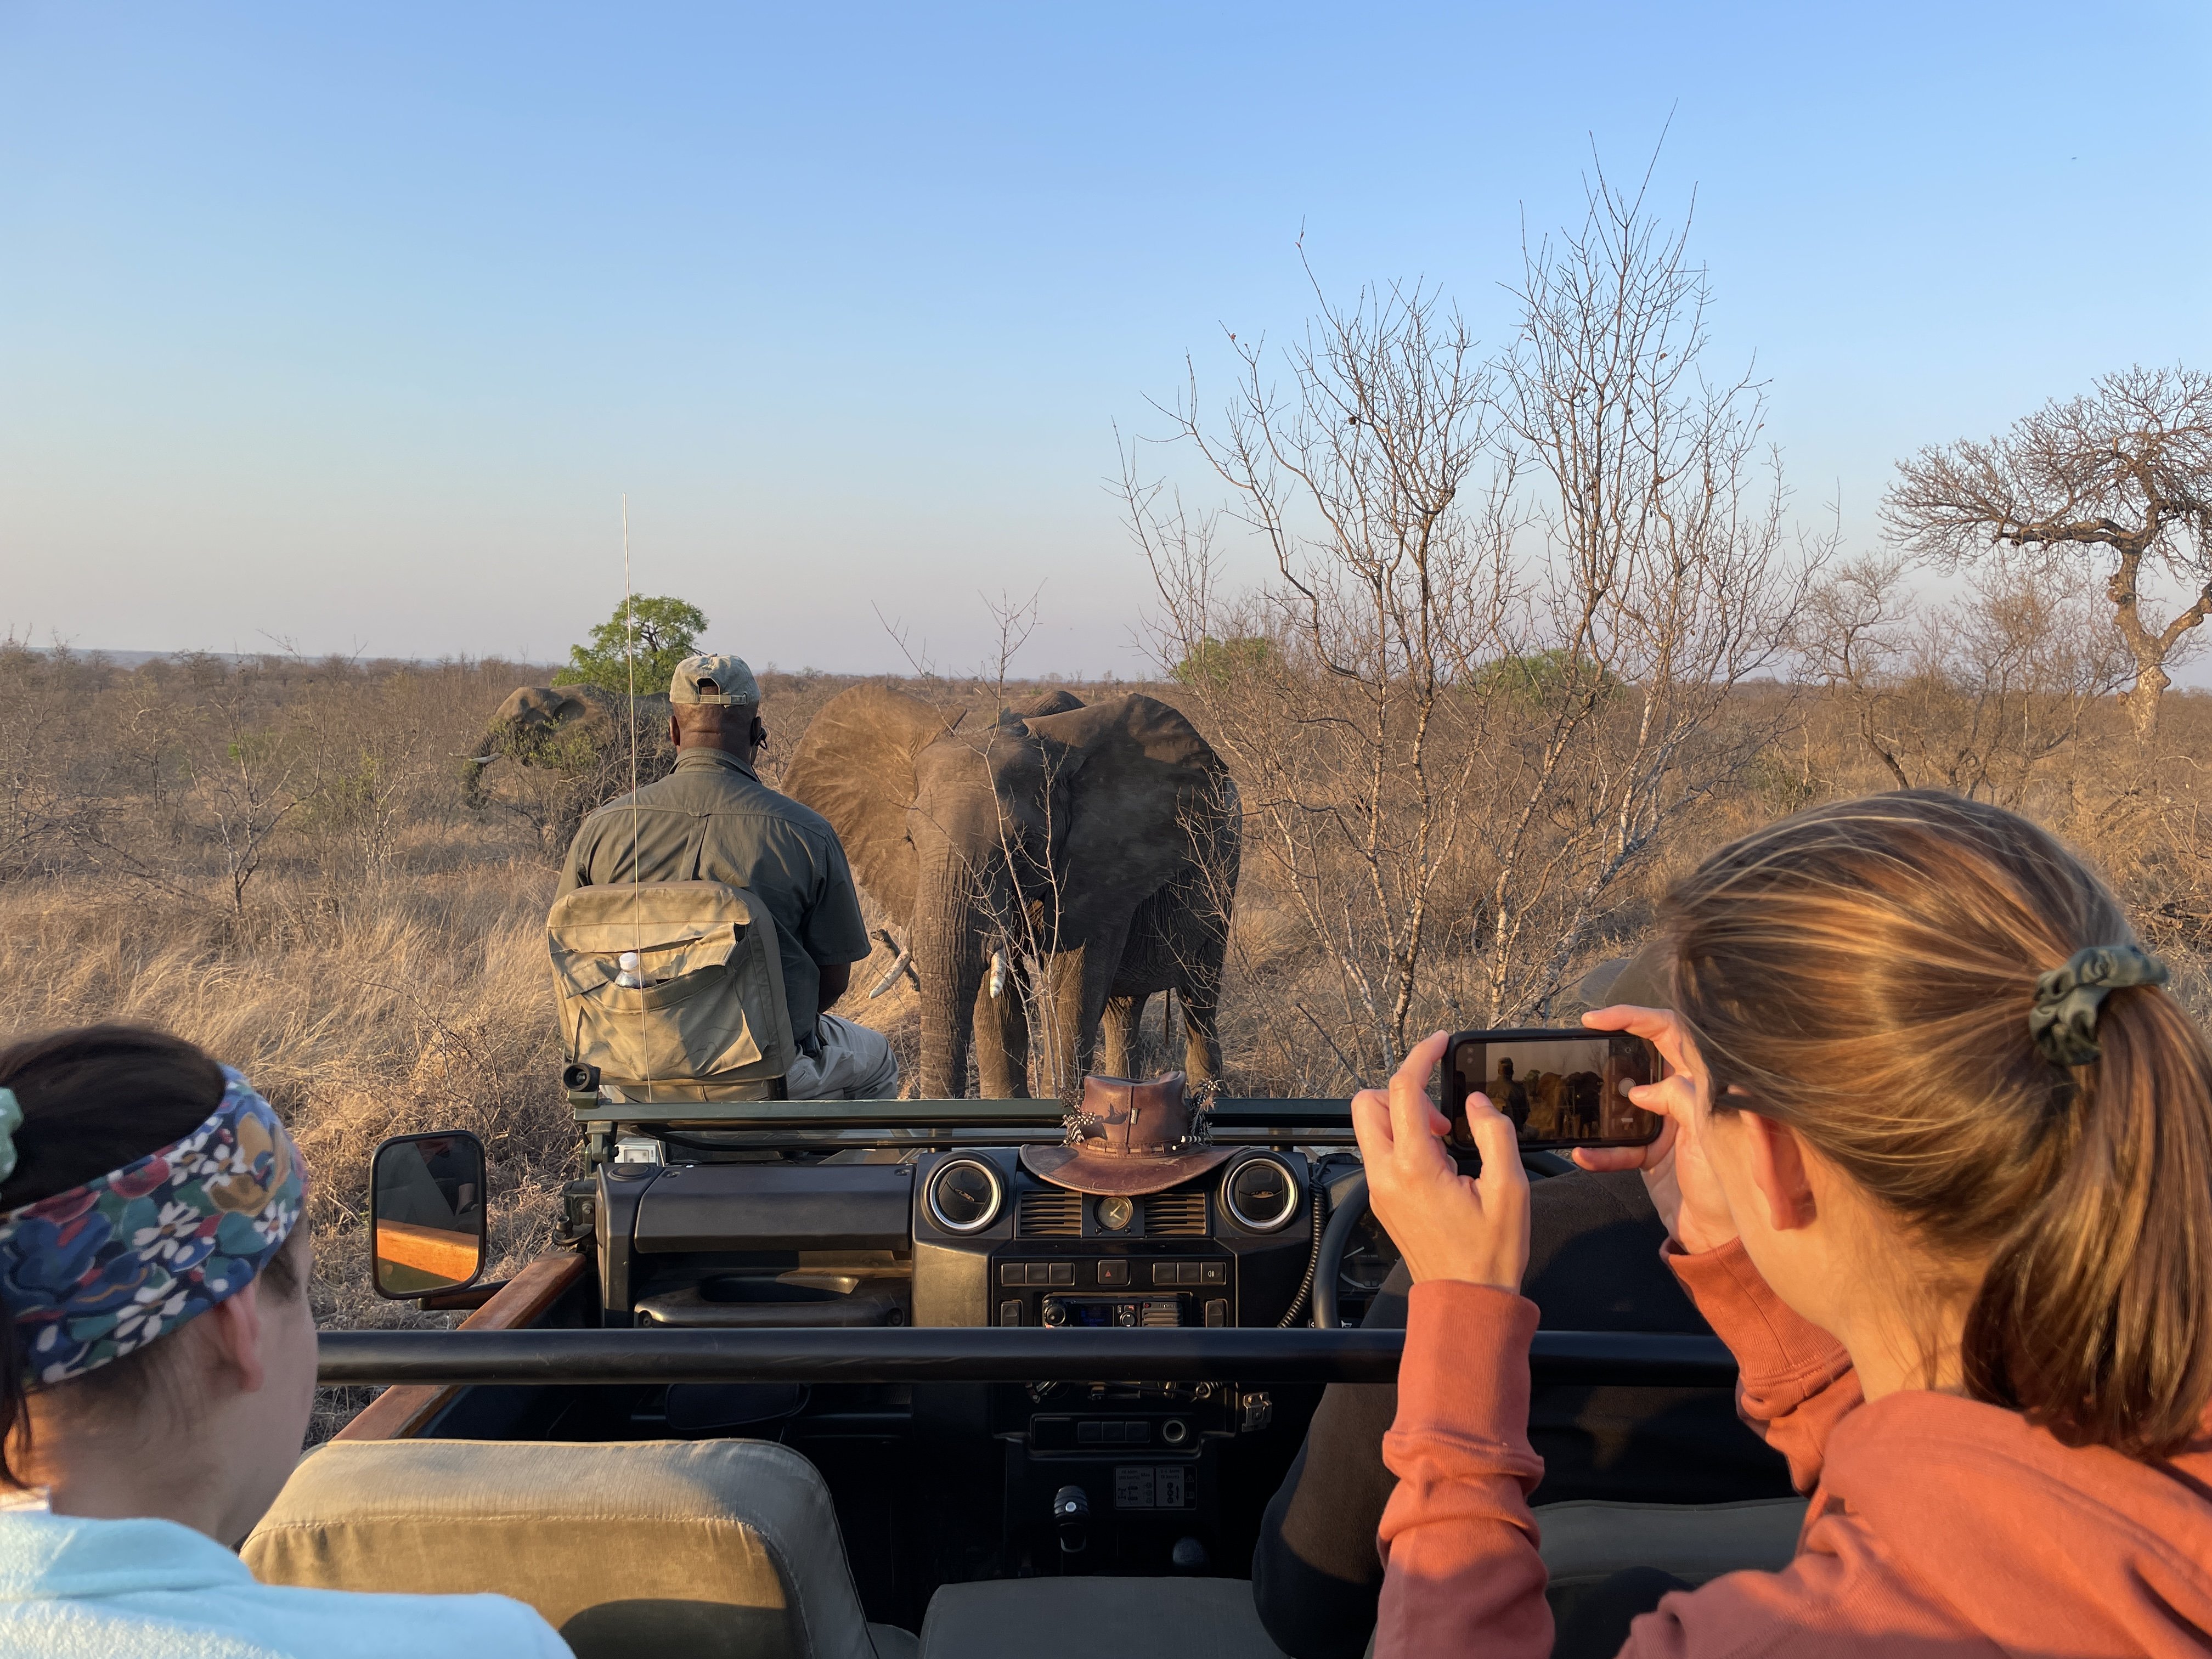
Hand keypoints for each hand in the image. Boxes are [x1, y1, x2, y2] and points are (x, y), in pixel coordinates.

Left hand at [1351, 1031, 1529, 1291]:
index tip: (1438, 1044)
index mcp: (1415, 1167)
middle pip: (1368, 1103)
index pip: (1402, 1090)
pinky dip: (1403, 1140)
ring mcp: (1379, 1188)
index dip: (1420, 1057)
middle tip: (1442, 1115)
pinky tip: (1439, 1161)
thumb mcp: (1510, 1189)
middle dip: (1401, 1092)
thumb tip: (1476, 1102)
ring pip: (1370, 1127)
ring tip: (1445, 1141)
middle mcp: (1386, 1175)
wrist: (1466, 1301)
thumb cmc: (1489, 1254)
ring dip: (1402, 1117)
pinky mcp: (1382, 1199)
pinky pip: (1381, 1151)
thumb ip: (1495, 1135)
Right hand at [1571, 1005, 1735, 1254]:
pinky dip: (1602, 1152)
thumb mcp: (1709, 1135)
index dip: (1635, 1018)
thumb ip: (1679, 1100)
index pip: (1672, 1034)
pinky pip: (1619, 1145)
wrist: (1723, 1240)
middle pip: (1643, 1061)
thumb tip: (1639, 1091)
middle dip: (1610, 1055)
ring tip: (1578, 1111)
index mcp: (1707, 1085)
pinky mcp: (1652, 1154)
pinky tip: (1585, 1156)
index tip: (1597, 1019)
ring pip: (1623, 1105)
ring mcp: (1668, 1126)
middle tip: (1578, 1048)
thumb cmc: (1731, 1188)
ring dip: (1600, 1111)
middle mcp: (1688, 1099)